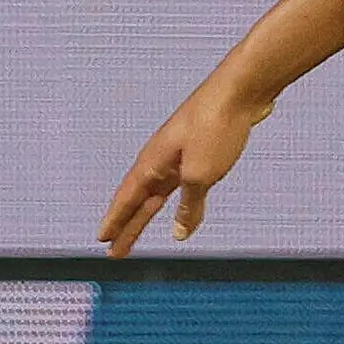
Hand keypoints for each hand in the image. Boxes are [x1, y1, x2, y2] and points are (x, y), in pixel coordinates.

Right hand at [100, 72, 271, 255]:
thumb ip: (188, 205)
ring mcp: (180, 156)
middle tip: (116, 251)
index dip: (114, 222)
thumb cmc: (215, 126)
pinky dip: (177, 203)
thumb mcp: (200, 175)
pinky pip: (182, 185)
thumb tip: (180, 232)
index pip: (126, 200)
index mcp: (152, 164)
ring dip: (147, 215)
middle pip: (139, 201)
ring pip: (158, 194)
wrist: (241, 92)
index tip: (102, 240)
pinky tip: (183, 209)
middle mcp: (161, 160)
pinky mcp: (202, 152)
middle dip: (127, 227)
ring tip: (136, 234)